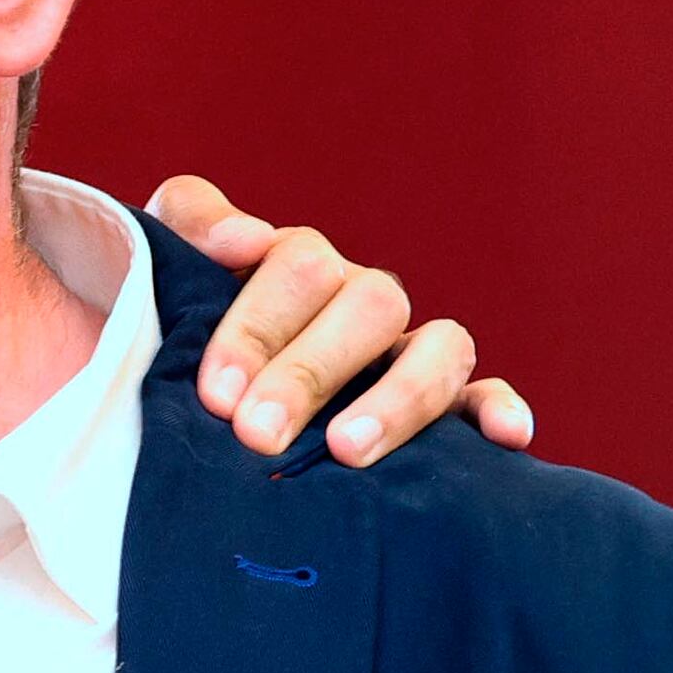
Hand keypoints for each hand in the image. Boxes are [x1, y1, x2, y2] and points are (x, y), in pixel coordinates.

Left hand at [151, 175, 536, 464]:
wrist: (190, 403)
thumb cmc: (177, 335)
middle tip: (257, 432)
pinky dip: (498, 409)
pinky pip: (482, 396)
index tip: (214, 394)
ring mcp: (407, 352)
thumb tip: (246, 238)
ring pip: (439, 347)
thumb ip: (190, 221)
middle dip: (311, 370)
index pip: (300, 263)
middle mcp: (360, 303)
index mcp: (301, 266)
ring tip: (347, 450)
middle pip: (372, 303)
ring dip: (398, 397)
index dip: (257, 325)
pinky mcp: (444, 406)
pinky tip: (504, 436)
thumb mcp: (167, 271)